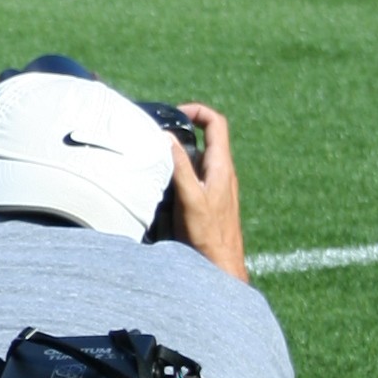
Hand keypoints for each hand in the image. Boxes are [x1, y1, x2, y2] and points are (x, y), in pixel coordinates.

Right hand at [166, 104, 246, 280]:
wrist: (221, 266)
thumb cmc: (208, 235)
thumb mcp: (190, 198)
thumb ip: (180, 167)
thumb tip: (168, 137)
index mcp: (221, 166)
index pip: (216, 123)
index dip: (197, 111)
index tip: (175, 114)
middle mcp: (221, 173)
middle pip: (202, 141)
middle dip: (179, 138)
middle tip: (156, 144)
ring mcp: (216, 187)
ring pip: (195, 162)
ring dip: (176, 160)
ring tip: (155, 169)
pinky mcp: (209, 201)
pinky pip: (193, 179)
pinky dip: (177, 178)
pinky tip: (162, 192)